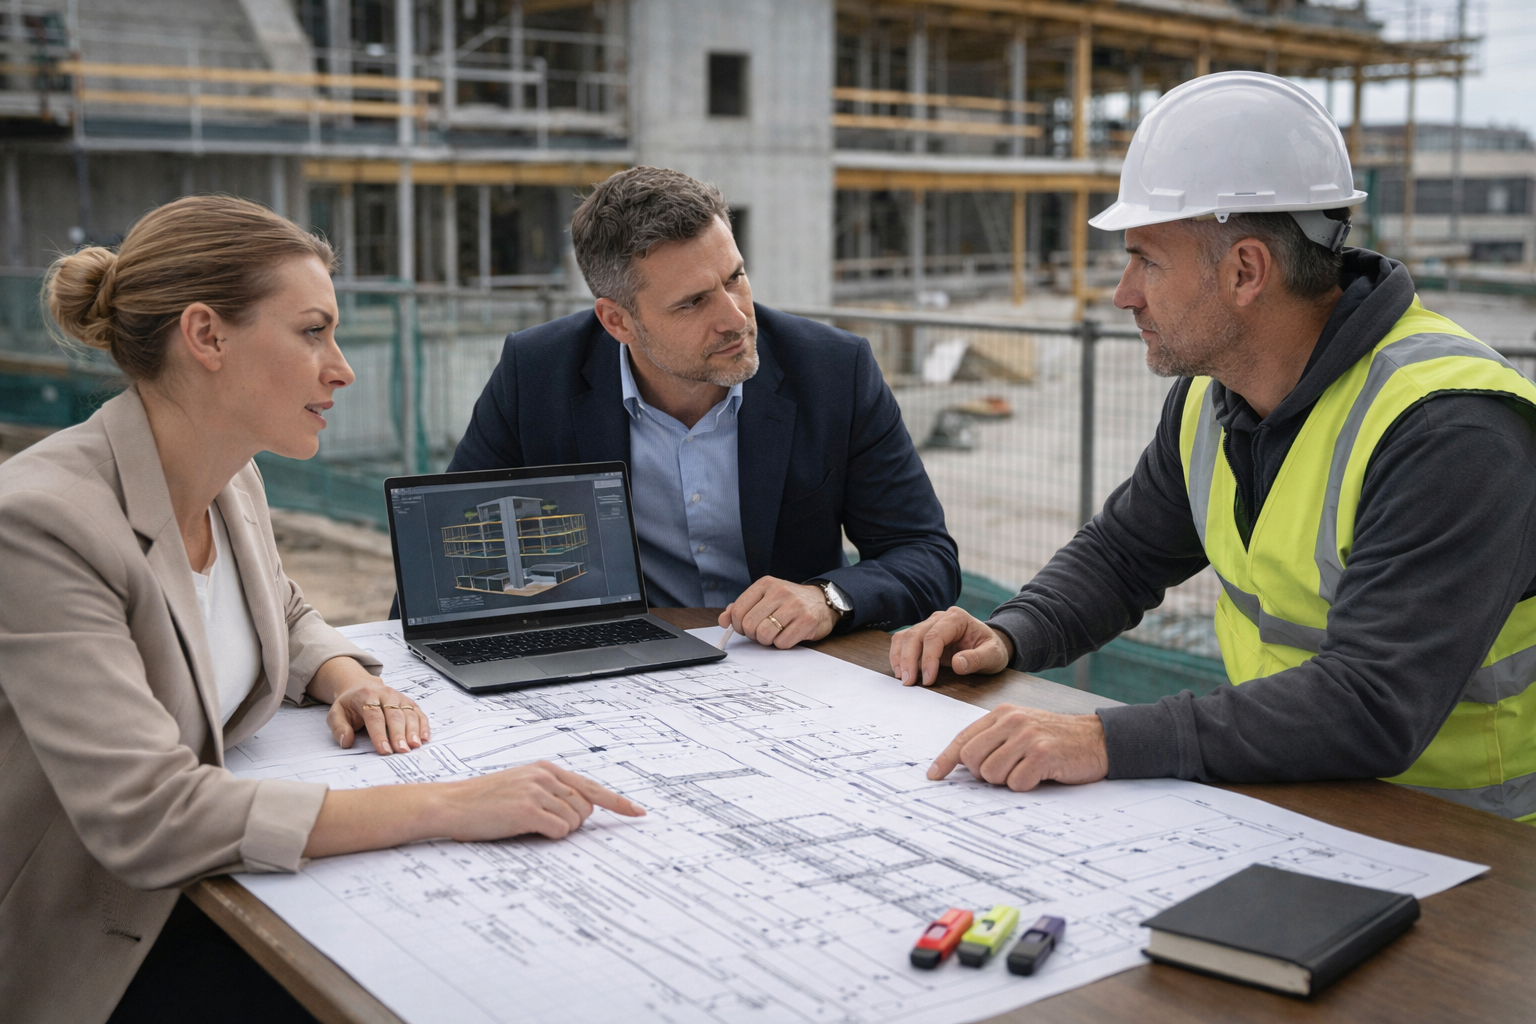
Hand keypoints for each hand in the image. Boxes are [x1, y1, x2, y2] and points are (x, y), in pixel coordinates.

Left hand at [309, 656, 430, 754]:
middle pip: (394, 715)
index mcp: (366, 696)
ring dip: (413, 731)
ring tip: (415, 746)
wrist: (361, 687)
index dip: (380, 734)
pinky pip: (419, 713)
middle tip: (402, 750)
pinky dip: (424, 725)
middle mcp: (386, 694)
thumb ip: (339, 728)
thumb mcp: (335, 713)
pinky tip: (425, 738)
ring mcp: (399, 698)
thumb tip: (346, 741)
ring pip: (409, 714)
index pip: (374, 717)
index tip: (384, 750)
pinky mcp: (409, 703)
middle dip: (399, 734)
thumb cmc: (350, 704)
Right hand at [436, 760, 645, 840]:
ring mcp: (537, 791)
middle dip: (573, 823)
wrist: (451, 804)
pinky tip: (528, 831)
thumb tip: (578, 811)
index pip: (591, 786)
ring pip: (574, 821)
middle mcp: (545, 776)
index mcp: (546, 769)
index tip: (638, 813)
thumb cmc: (483, 802)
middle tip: (543, 825)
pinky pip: (559, 831)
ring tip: (529, 826)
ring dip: (558, 830)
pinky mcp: (527, 809)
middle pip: (586, 808)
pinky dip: (550, 836)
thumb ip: (549, 791)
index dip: (618, 802)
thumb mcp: (519, 785)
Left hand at [719, 577, 837, 648]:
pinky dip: (782, 644)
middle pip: (750, 624)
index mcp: (766, 584)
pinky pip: (782, 642)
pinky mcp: (807, 620)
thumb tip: (723, 620)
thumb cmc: (788, 602)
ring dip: (767, 641)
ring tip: (775, 634)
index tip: (744, 628)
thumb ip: (742, 607)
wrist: (822, 602)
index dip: (738, 625)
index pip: (739, 610)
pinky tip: (788, 635)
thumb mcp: (764, 598)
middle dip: (753, 635)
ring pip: (765, 634)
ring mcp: (795, 605)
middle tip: (761, 632)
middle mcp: (780, 591)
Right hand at [889, 606, 1013, 685]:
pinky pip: (904, 641)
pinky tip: (901, 671)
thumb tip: (958, 664)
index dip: (928, 658)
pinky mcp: (922, 635)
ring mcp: (929, 625)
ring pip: (905, 637)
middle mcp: (939, 618)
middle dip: (909, 659)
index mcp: (957, 618)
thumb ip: (977, 659)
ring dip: (900, 657)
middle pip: (915, 635)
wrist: (989, 645)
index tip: (928, 679)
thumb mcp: (993, 656)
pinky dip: (898, 655)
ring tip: (903, 678)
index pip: (934, 636)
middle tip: (908, 682)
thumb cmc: (992, 649)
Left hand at [927, 704, 1107, 790]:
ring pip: (991, 774)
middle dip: (982, 774)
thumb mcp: (1022, 729)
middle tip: (1006, 771)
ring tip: (1027, 770)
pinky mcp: (1043, 755)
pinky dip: (1026, 785)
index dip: (946, 759)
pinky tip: (1041, 775)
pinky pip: (1016, 783)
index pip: (964, 738)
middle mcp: (1012, 722)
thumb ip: (994, 740)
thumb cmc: (1057, 739)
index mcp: (1002, 714)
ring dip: (1007, 780)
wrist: (1098, 740)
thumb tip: (960, 763)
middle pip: (972, 759)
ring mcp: (1027, 737)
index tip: (933, 775)